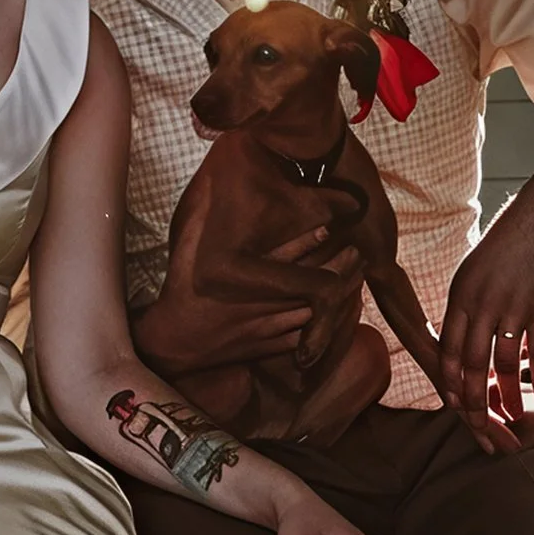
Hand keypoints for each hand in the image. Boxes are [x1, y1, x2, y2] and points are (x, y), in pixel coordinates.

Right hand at [133, 223, 359, 377]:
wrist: (176, 342)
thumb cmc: (182, 292)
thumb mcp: (185, 252)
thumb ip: (200, 220)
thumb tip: (211, 187)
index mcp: (239, 278)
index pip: (282, 258)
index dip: (310, 242)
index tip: (329, 228)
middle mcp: (258, 303)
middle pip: (308, 285)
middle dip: (337, 268)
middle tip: (356, 251)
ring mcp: (267, 328)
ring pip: (314, 312)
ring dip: (338, 294)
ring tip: (357, 275)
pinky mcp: (271, 347)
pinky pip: (308, 336)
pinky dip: (329, 322)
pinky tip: (343, 308)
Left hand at [436, 165, 533, 446]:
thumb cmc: (505, 249)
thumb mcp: (471, 275)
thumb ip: (464, 310)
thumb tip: (459, 345)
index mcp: (460, 298)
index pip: (448, 349)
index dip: (450, 380)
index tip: (453, 403)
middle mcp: (483, 306)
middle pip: (471, 363)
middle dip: (473, 399)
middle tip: (479, 424)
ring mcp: (514, 309)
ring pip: (505, 364)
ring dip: (507, 395)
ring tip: (511, 416)